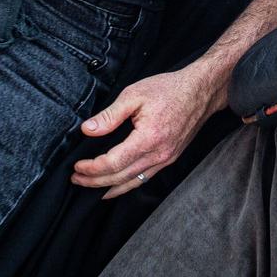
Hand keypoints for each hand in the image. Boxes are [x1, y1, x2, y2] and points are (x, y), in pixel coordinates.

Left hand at [71, 65, 219, 198]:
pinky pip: (145, 178)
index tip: (77, 167)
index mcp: (148, 138)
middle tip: (76, 179)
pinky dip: (127, 185)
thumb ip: (110, 115)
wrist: (201, 91)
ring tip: (90, 186)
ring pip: (133, 182)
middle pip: (120, 177)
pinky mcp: (170, 158)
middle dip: (95, 181)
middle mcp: (158, 154)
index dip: (92, 168)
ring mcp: (166, 159)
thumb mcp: (135, 94)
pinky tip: (116, 186)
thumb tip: (87, 130)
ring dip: (109, 187)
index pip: (113, 163)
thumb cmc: (169, 89)